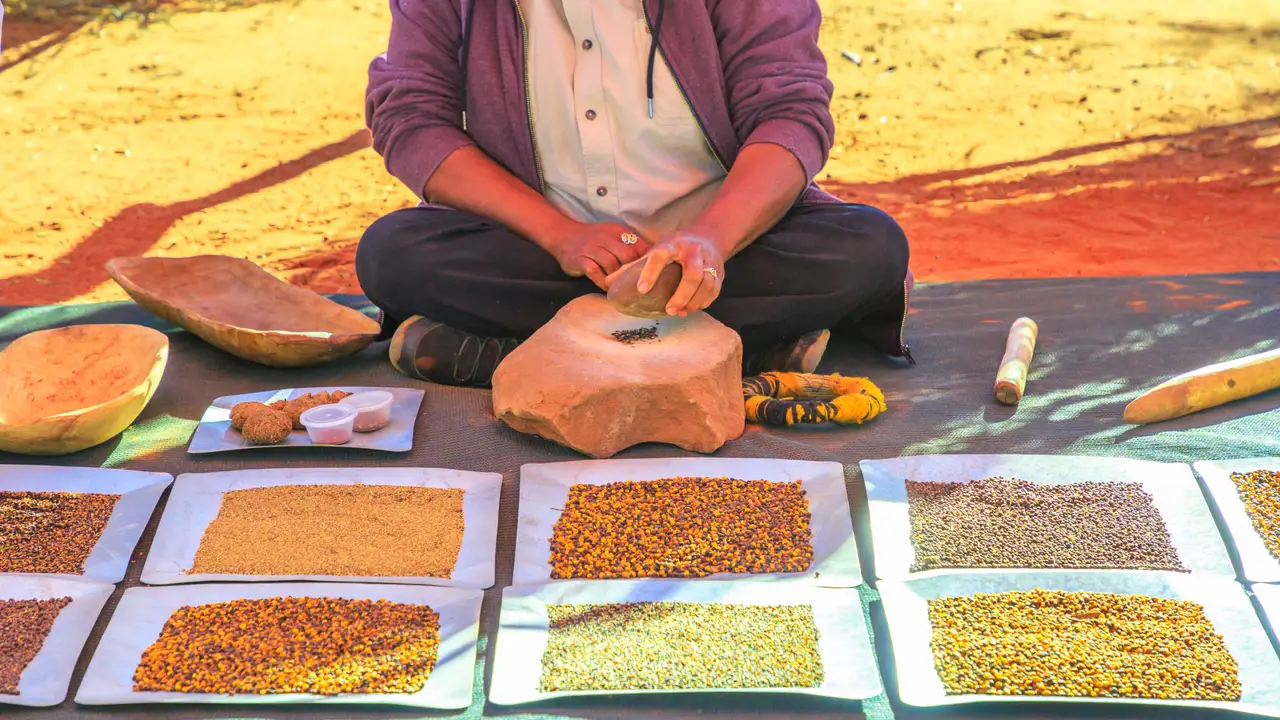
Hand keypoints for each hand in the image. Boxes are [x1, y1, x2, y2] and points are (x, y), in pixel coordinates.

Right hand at [548, 221, 649, 289]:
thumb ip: (630, 245)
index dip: (645, 260)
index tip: (650, 272)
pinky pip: (594, 272)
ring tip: (621, 287)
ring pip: (611, 264)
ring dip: (617, 278)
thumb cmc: (593, 239)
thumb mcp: (612, 235)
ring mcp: (591, 248)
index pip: (638, 245)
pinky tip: (606, 288)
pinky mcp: (580, 259)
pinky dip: (602, 282)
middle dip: (632, 270)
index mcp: (617, 231)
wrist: (563, 236)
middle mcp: (605, 238)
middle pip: (627, 255)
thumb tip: (652, 260)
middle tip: (635, 283)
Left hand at [610, 231, 725, 316]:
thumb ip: (633, 266)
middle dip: (681, 294)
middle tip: (669, 310)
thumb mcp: (655, 250)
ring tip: (680, 312)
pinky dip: (704, 301)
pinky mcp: (720, 271)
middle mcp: (693, 251)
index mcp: (673, 244)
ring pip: (707, 283)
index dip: (651, 272)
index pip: (660, 256)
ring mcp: (709, 261)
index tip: (642, 289)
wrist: (709, 237)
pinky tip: (692, 309)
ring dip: (694, 301)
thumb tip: (608, 283)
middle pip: (693, 273)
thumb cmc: (675, 247)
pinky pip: (715, 289)